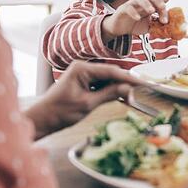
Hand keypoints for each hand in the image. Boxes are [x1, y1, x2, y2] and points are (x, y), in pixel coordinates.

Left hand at [27, 61, 141, 137]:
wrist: (42, 119)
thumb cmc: (60, 112)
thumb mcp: (88, 104)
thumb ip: (110, 94)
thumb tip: (129, 89)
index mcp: (82, 69)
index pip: (112, 71)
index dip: (130, 78)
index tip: (144, 83)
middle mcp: (83, 67)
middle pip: (111, 74)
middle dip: (126, 83)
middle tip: (142, 92)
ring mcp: (83, 74)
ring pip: (107, 79)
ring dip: (119, 88)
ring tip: (133, 97)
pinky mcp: (83, 82)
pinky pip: (101, 84)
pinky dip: (111, 91)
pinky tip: (122, 97)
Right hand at [102, 0, 167, 36]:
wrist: (119, 29)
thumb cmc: (134, 24)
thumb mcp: (149, 26)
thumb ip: (158, 25)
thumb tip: (169, 27)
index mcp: (148, 4)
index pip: (158, 0)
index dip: (163, 9)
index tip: (165, 21)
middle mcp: (140, 2)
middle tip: (162, 8)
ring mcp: (131, 4)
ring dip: (146, 3)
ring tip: (151, 11)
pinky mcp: (122, 10)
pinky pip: (127, 7)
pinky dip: (133, 12)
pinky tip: (137, 18)